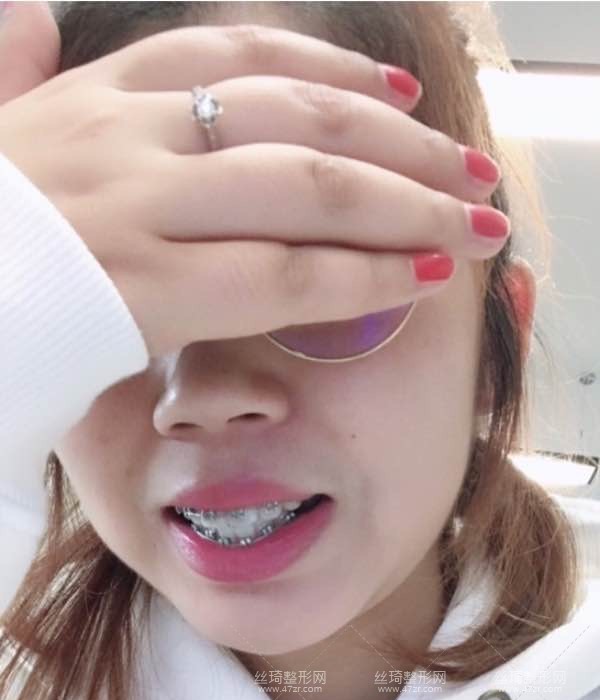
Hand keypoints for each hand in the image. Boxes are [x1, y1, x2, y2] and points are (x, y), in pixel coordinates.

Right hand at [0, 20, 508, 358]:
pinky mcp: (146, 288)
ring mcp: (140, 209)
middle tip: (470, 172)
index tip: (399, 101)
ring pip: (309, 189)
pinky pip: (282, 274)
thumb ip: (11, 71)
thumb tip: (26, 16)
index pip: (234, 58)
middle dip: (403, 147)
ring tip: (473, 223)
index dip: (332, 73)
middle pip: (300, 119)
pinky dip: (362, 275)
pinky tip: (419, 276)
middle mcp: (128, 138)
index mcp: (96, 99)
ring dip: (409, 204)